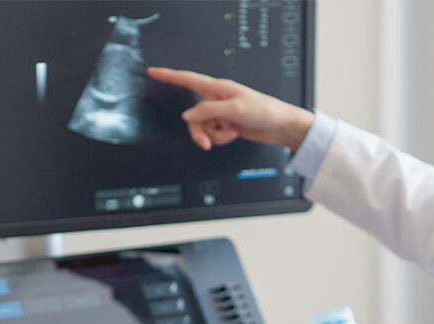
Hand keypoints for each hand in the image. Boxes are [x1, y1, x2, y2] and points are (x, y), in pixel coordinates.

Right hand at [147, 67, 314, 150]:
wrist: (281, 126)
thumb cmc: (264, 111)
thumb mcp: (234, 110)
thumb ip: (208, 112)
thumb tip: (187, 116)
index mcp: (218, 88)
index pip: (188, 79)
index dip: (169, 76)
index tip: (153, 71)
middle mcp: (217, 99)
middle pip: (193, 115)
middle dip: (199, 130)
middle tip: (206, 142)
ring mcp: (221, 113)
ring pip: (202, 127)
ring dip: (214, 135)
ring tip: (230, 134)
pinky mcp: (226, 124)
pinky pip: (213, 134)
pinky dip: (221, 138)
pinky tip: (234, 134)